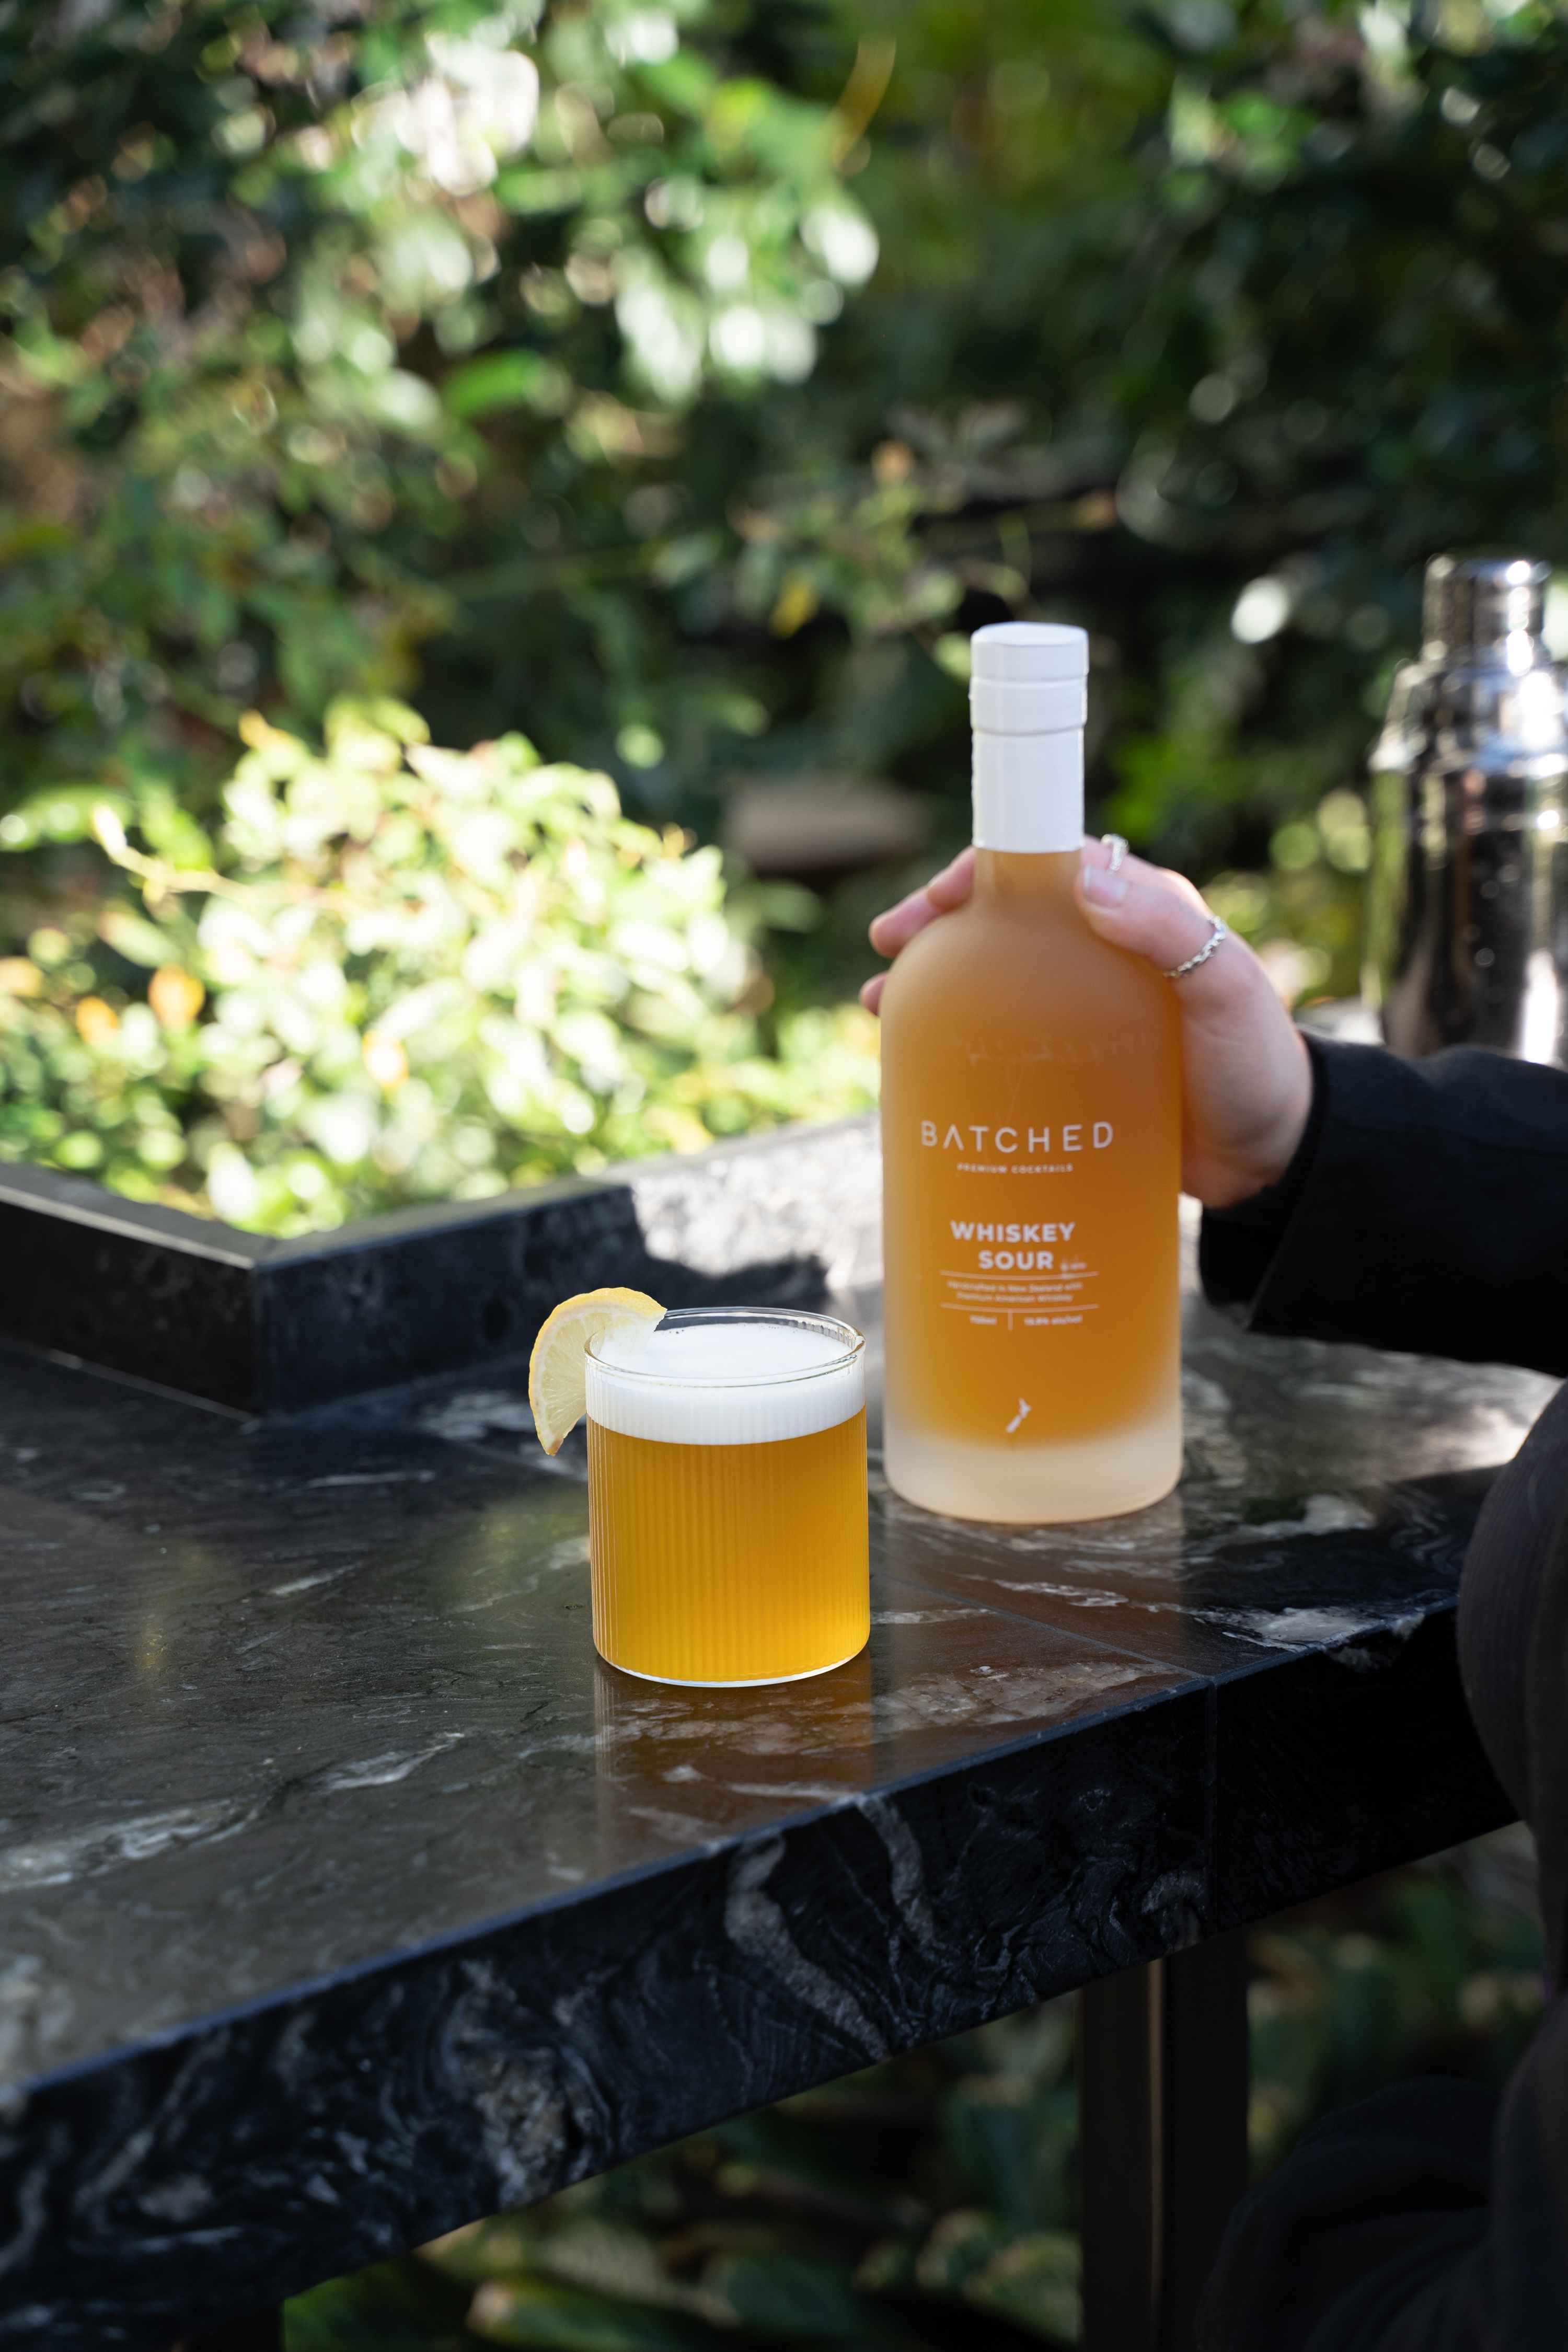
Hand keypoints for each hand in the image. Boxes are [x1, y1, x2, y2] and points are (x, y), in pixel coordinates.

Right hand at [863, 840, 1313, 1209]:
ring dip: (933, 991)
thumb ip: (1167, 930)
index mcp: (1138, 912)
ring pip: (991, 985)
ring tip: (884, 1013)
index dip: (976, 875)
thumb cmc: (1260, 1065)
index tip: (929, 906)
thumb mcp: (1226, 989)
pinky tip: (925, 1070)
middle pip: (1002, 926)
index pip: (1043, 868)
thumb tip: (1086, 884)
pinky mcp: (1073, 1073)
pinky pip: (1004, 1048)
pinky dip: (959, 1050)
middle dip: (935, 932)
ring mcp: (1083, 1017)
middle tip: (888, 958)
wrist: (1276, 1161)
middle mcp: (1103, 955)